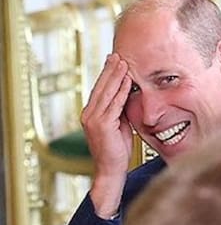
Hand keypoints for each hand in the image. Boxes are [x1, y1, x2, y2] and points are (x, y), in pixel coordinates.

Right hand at [81, 54, 133, 217]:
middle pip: (101, 87)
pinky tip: (127, 81)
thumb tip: (128, 96)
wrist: (111, 170)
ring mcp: (94, 119)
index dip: (107, 75)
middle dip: (110, 70)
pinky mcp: (102, 125)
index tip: (114, 61)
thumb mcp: (119, 126)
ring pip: (107, 93)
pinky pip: (114, 104)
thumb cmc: (117, 150)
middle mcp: (89, 114)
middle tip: (117, 55)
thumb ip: (120, 111)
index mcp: (91, 113)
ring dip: (116, 76)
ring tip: (122, 62)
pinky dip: (121, 91)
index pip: (100, 90)